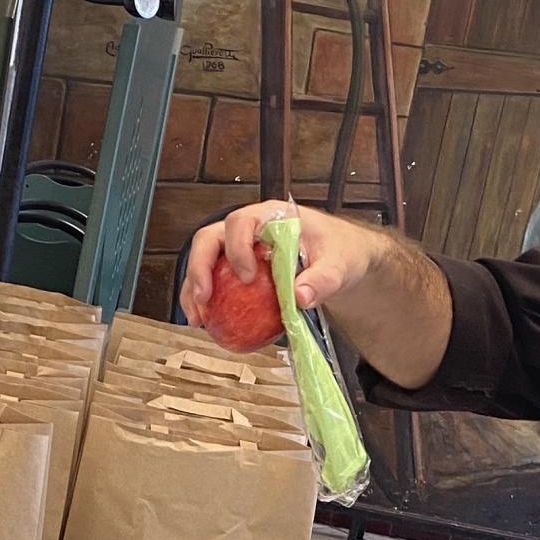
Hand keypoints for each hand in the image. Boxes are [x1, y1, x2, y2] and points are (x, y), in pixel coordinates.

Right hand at [179, 200, 384, 325]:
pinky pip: (216, 280)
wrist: (346, 257)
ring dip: (194, 287)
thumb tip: (300, 298)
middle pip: (211, 238)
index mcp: (274, 216)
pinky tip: (207, 322)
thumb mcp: (340, 264)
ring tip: (197, 318)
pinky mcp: (240, 268)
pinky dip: (207, 300)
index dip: (237, 247)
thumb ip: (323, 279)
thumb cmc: (342, 251)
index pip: (242, 221)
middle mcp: (251, 228)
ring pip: (206, 259)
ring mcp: (242, 247)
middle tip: (204, 298)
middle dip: (200, 267)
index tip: (247, 277)